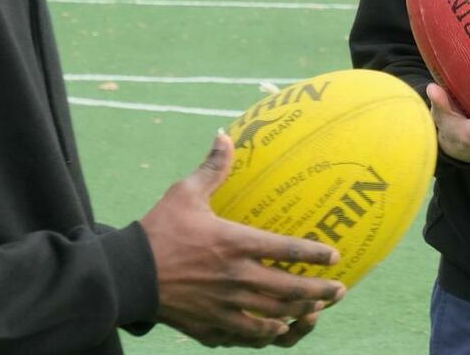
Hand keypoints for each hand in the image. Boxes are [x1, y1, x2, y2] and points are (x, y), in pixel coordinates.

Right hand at [140, 133, 345, 347]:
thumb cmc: (159, 230)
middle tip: (340, 290)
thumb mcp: (186, 193)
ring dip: (300, 314)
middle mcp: (236, 278)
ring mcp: (225, 306)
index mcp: (234, 243)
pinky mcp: (211, 326)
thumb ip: (212, 168)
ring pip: (273, 316)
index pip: (286, 250)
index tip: (335, 255)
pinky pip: (247, 335)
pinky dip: (267, 335)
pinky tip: (277, 330)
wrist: (129, 275)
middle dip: (320, 291)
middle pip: (289, 290)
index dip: (314, 253)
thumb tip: (224, 135)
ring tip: (317, 311)